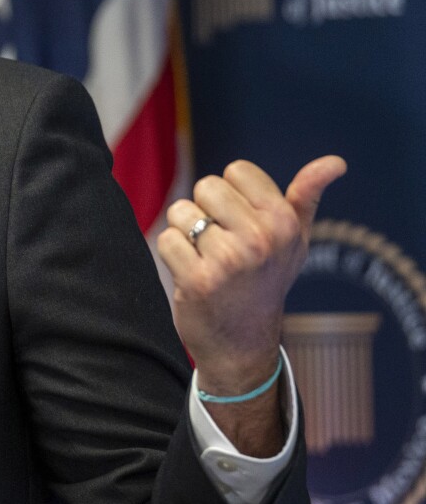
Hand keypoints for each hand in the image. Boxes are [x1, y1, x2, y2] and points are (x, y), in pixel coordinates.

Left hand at [157, 156, 345, 452]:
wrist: (242, 342)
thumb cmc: (266, 279)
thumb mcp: (294, 238)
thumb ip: (307, 195)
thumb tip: (336, 162)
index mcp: (284, 222)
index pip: (236, 170)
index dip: (231, 194)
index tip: (241, 223)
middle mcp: (261, 239)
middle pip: (206, 186)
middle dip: (205, 210)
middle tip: (220, 244)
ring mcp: (229, 260)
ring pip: (181, 212)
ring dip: (185, 234)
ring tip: (206, 259)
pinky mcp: (198, 280)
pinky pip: (167, 239)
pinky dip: (172, 254)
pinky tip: (191, 274)